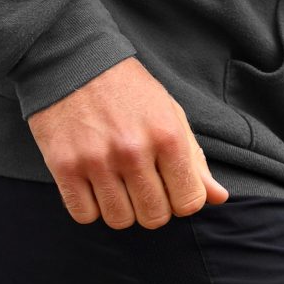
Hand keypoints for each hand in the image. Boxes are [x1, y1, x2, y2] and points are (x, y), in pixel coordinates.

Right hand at [25, 56, 229, 227]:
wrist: (76, 63)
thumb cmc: (130, 91)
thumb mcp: (171, 115)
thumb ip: (194, 159)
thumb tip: (218, 198)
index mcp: (167, 136)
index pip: (189, 202)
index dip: (183, 201)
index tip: (171, 188)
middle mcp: (133, 151)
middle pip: (154, 217)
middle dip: (154, 209)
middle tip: (144, 187)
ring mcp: (96, 161)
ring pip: (119, 220)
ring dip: (122, 209)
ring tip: (118, 184)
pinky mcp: (64, 167)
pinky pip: (84, 215)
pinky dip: (90, 208)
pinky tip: (94, 185)